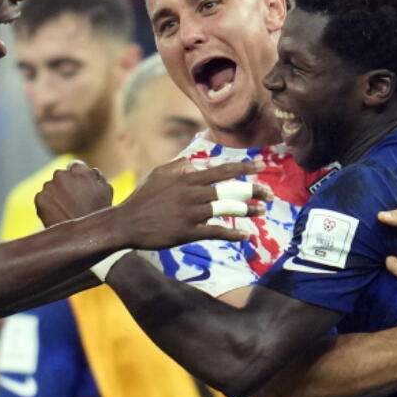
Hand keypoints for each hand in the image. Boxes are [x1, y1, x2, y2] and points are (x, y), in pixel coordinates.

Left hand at [35, 161, 114, 226]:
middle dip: (66, 186)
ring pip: (51, 188)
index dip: (78, 178)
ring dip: (56, 196)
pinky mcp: (40, 199)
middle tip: (74, 203)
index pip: (75, 166)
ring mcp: (48, 186)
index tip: (80, 189)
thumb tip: (89, 170)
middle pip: (61, 177)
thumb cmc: (100, 213)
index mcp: (78, 169)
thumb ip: (96, 175)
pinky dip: (48, 206)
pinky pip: (43, 199)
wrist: (85, 237)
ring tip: (67, 212)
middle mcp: (61, 174)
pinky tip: (59, 216)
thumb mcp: (107, 190)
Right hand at [111, 158, 266, 249]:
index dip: (244, 167)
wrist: (126, 222)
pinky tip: (245, 235)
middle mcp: (192, 193)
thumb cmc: (144, 197)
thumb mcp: (160, 173)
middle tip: (269, 194)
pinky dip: (232, 234)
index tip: (262, 165)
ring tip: (262, 212)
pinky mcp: (188, 232)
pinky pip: (216, 232)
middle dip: (254, 191)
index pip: (222, 169)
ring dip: (248, 211)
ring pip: (227, 209)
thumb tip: (201, 161)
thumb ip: (182, 165)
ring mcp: (191, 213)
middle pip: (231, 189)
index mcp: (187, 177)